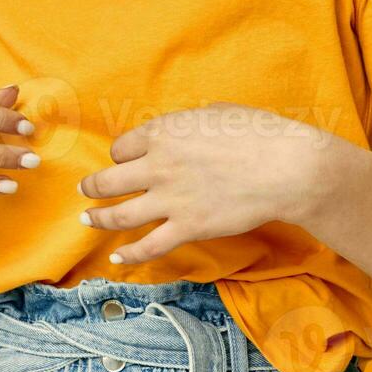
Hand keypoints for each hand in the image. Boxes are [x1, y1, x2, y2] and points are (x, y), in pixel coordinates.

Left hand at [77, 101, 330, 264]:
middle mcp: (157, 165)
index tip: (123, 161)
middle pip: (108, 180)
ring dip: (97, 218)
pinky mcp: (187, 228)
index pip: (122, 147)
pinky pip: (147, 246)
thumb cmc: (258, 133)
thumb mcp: (217, 113)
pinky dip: (128, 256)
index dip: (121, 155)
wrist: (285, 167)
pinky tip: (116, 259)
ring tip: (87, 219)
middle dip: (93, 186)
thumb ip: (190, 123)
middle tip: (86, 189)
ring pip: (118, 215)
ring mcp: (169, 199)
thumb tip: (185, 130)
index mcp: (163, 132)